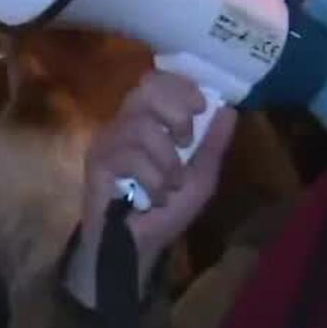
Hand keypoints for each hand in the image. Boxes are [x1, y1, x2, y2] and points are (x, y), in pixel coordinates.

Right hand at [66, 71, 236, 306]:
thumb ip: (213, 144)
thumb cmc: (165, 211)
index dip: (181, 86)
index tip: (201, 106)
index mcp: (149, 120)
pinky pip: (130, 154)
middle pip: (147, 88)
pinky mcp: (97, 161)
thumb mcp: (200, 177)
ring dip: (167, 158)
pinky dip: (152, 178)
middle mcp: (125, 123)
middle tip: (186, 142)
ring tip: (170, 184)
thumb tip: (230, 109)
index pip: (158, 80)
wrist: (137, 247)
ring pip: (141, 125)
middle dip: (176, 112)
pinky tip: (153, 197)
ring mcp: (109, 140)